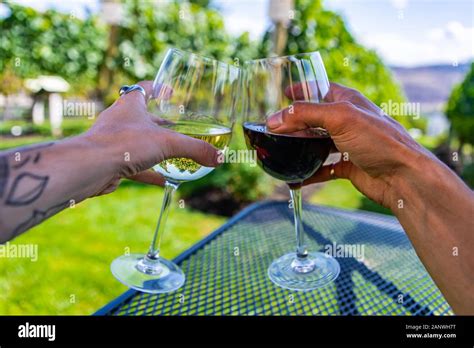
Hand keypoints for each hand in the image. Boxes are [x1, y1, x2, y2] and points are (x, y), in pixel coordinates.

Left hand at [83, 81, 220, 194]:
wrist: (91, 168)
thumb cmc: (125, 144)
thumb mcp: (167, 143)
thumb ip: (195, 149)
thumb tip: (219, 158)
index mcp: (131, 104)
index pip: (144, 88)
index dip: (158, 88)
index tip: (169, 91)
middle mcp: (120, 120)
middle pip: (142, 116)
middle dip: (159, 122)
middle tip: (177, 126)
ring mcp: (114, 141)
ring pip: (138, 142)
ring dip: (155, 148)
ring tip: (174, 153)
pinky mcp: (112, 162)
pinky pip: (136, 166)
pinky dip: (151, 172)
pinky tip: (166, 180)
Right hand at [266, 82, 429, 209]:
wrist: (403, 177)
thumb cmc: (379, 140)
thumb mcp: (340, 118)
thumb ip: (304, 115)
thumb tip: (273, 120)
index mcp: (348, 101)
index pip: (320, 89)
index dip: (302, 89)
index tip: (283, 93)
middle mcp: (347, 121)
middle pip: (314, 118)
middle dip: (294, 123)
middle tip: (274, 128)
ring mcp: (348, 144)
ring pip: (317, 143)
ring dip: (299, 148)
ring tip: (280, 151)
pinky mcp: (349, 166)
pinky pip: (323, 169)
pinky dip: (308, 173)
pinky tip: (295, 179)